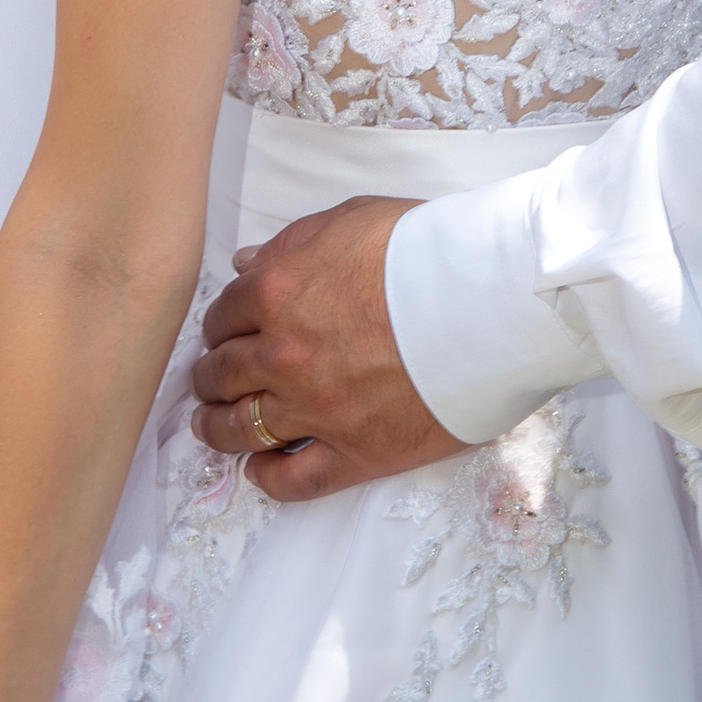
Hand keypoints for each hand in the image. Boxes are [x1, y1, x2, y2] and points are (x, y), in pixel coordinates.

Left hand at [190, 195, 464, 498]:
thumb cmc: (430, 251)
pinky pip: (293, 481)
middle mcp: (284, 356)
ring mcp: (316, 409)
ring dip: (217, 429)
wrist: (491, 300)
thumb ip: (291, 244)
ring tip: (212, 427)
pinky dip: (267, 478)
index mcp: (277, 294)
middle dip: (209, 378)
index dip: (219, 326)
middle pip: (220, 376)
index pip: (221, 317)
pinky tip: (260, 469)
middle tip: (210, 381)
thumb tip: (248, 263)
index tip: (224, 334)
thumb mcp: (351, 221)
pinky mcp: (355, 452)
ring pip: (241, 430)